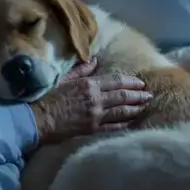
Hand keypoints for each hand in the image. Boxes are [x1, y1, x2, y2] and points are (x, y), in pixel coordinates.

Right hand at [29, 59, 152, 144]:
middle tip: (149, 95)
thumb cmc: (48, 97)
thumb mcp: (64, 79)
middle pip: (123, 96)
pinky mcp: (93, 129)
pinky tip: (132, 122)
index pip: (116, 80)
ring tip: (145, 107)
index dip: (131, 81)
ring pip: (122, 111)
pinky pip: (113, 127)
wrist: (39, 119)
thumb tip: (94, 61)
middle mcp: (96, 99)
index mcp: (89, 84)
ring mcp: (96, 116)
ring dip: (135, 108)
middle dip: (138, 95)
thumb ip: (81, 70)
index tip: (141, 82)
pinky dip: (124, 124)